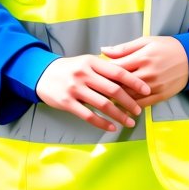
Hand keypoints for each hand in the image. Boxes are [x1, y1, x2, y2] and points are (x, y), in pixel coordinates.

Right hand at [34, 54, 151, 132]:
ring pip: (103, 104)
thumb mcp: (87, 62)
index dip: (135, 82)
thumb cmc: (71, 69)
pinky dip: (102, 123)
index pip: (118, 72)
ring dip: (119, 115)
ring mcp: (75, 89)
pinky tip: (111, 127)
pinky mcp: (67, 103)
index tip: (147, 90)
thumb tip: (131, 74)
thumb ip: (106, 67)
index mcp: (92, 62)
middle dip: (129, 102)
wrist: (42, 74)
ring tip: (129, 122)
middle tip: (139, 111)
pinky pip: (88, 115)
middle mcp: (84, 74)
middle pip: (113, 90)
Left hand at [100, 36, 188, 108]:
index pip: (115, 68)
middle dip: (106, 87)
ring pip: (128, 97)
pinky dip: (129, 106)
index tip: (95, 73)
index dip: (103, 72)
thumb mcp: (146, 41)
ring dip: (115, 98)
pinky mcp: (161, 96)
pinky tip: (121, 105)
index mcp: (142, 58)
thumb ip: (124, 48)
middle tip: (96, 88)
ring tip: (105, 97)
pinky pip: (140, 104)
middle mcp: (148, 74)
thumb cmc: (168, 47)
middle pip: (120, 84)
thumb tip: (103, 51)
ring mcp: (154, 87)